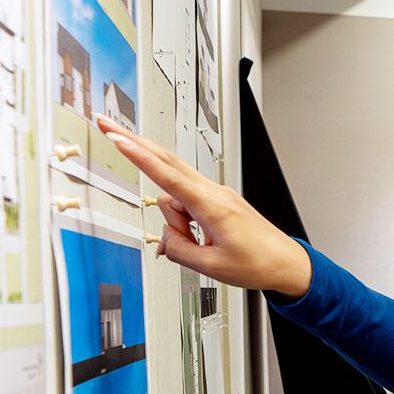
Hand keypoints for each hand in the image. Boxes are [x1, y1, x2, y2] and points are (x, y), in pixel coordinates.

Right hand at [102, 131, 310, 295]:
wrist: (286, 263)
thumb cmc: (258, 263)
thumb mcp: (211, 267)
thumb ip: (178, 250)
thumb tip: (164, 240)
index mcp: (212, 206)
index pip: (167, 175)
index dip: (138, 156)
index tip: (118, 139)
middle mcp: (213, 193)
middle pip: (166, 162)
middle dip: (135, 144)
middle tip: (107, 126)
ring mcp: (216, 194)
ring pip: (175, 194)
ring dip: (174, 220)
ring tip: (196, 246)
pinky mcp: (218, 201)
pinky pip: (187, 203)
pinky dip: (181, 219)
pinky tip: (193, 240)